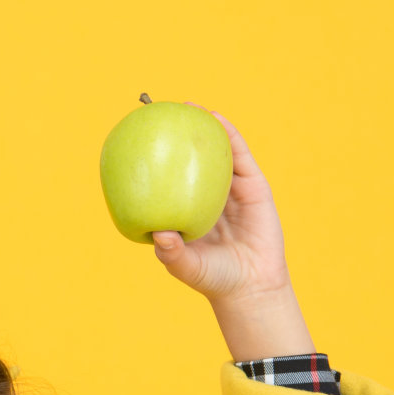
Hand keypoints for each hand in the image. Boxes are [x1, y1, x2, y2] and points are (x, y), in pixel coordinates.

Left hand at [150, 104, 293, 305]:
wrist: (252, 287)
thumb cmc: (213, 278)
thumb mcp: (185, 266)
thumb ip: (171, 252)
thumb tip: (159, 233)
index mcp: (184, 209)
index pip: (167, 178)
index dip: (156, 158)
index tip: (139, 137)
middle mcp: (204, 195)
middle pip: (190, 159)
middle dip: (178, 134)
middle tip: (161, 110)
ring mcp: (230, 189)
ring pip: (216, 153)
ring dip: (205, 127)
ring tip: (190, 106)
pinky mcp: (254, 187)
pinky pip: (240, 157)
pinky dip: (230, 136)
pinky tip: (218, 120)